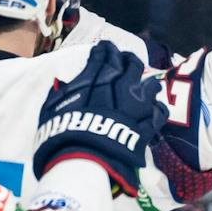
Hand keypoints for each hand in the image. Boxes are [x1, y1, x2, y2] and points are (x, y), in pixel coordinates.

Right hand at [33, 40, 163, 194]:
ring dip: (147, 83)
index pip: (104, 54)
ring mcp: (138, 105)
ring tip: (145, 86)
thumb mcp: (51, 110)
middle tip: (126, 60)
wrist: (85, 161)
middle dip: (129, 59)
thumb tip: (62, 85)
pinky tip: (155, 110)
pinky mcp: (148, 125)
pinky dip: (157, 109)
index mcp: (95, 78)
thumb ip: (60, 94)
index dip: (105, 49)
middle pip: (132, 63)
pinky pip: (160, 111)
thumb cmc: (61, 136)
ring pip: (151, 84)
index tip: (105, 48)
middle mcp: (120, 86)